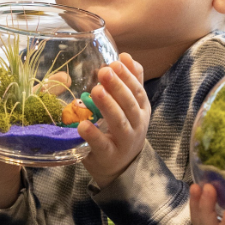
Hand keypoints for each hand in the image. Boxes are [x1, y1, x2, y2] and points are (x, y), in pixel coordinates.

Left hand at [79, 54, 150, 188]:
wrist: (120, 168)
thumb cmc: (122, 131)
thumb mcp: (131, 107)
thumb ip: (131, 82)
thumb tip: (126, 56)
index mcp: (141, 110)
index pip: (137, 91)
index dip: (128, 77)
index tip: (116, 62)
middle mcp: (136, 126)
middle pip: (130, 105)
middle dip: (118, 87)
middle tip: (104, 71)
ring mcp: (124, 142)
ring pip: (120, 123)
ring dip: (108, 106)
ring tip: (95, 90)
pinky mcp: (109, 156)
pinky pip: (102, 145)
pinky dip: (94, 135)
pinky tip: (83, 125)